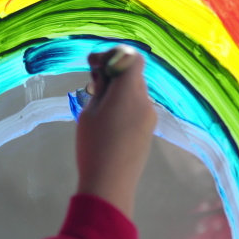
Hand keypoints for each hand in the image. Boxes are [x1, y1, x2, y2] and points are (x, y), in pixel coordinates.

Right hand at [76, 46, 157, 217]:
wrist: (110, 183)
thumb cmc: (94, 146)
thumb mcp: (89, 112)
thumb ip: (100, 89)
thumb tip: (105, 75)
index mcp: (129, 92)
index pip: (132, 57)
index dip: (113, 55)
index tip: (94, 65)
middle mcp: (145, 101)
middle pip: (133, 74)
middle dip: (113, 73)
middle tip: (92, 84)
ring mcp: (149, 116)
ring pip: (135, 91)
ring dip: (118, 91)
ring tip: (98, 106)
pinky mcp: (148, 130)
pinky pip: (137, 108)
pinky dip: (124, 105)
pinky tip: (109, 122)